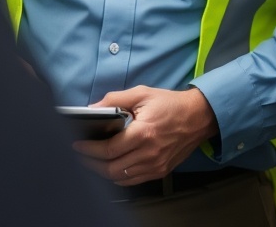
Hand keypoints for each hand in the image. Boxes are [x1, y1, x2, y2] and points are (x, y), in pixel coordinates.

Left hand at [71, 85, 218, 185]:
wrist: (199, 116)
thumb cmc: (171, 104)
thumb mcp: (143, 94)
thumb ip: (115, 99)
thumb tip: (92, 107)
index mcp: (143, 133)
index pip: (108, 149)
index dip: (89, 150)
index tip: (77, 145)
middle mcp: (149, 153)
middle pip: (110, 168)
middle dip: (90, 163)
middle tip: (79, 155)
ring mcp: (155, 165)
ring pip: (119, 178)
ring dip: (101, 171)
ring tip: (91, 161)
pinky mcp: (160, 171)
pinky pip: (132, 180)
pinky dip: (117, 177)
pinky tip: (110, 167)